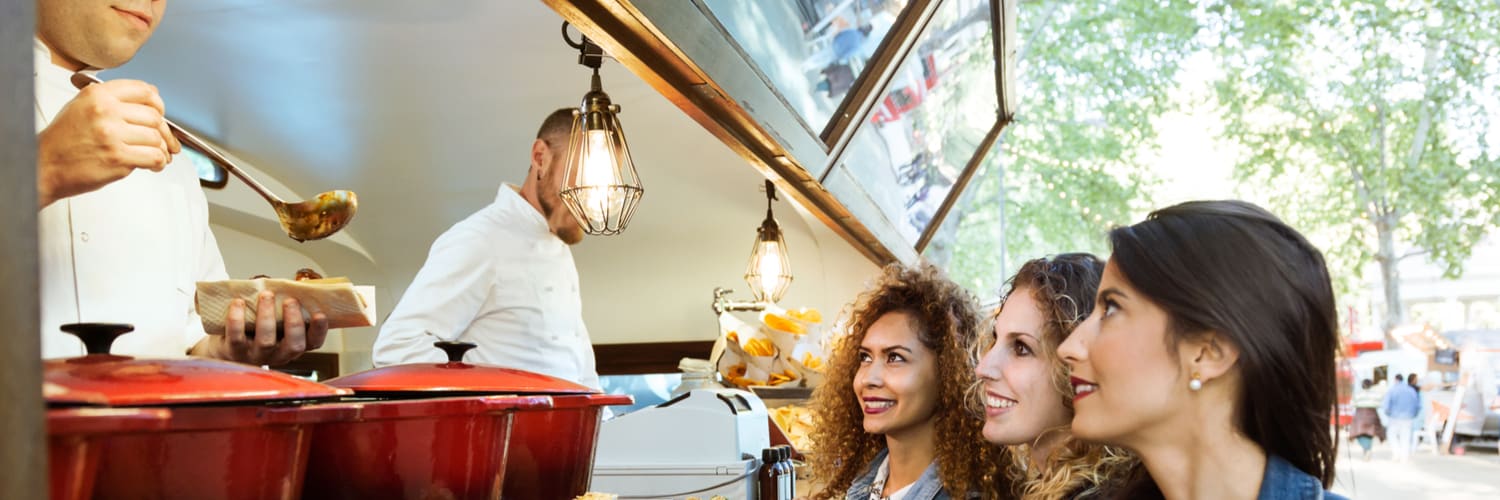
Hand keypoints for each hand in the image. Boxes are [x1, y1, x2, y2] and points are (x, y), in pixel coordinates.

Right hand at [36, 79, 181, 207]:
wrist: (44, 164)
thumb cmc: (63, 140)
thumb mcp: (82, 107)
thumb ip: (113, 100)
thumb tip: (151, 98)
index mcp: (98, 95)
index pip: (144, 91)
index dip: (158, 104)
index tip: (159, 113)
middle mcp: (105, 111)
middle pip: (154, 116)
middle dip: (163, 131)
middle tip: (163, 139)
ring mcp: (112, 134)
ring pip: (156, 137)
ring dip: (161, 149)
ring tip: (157, 155)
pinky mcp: (117, 157)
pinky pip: (153, 156)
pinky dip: (159, 162)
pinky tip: (154, 164)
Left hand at [194, 291, 328, 365]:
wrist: (225, 347)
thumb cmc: (254, 329)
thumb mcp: (275, 321)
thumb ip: (285, 308)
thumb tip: (293, 284)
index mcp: (292, 346)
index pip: (313, 343)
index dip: (319, 331)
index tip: (320, 314)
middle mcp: (277, 355)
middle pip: (293, 345)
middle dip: (294, 322)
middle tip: (290, 300)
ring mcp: (255, 356)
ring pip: (266, 341)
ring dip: (267, 315)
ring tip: (267, 295)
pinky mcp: (234, 352)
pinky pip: (236, 336)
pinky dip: (237, 318)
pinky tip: (239, 302)